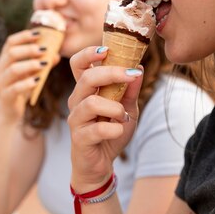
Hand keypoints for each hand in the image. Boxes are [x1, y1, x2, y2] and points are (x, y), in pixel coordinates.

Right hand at [0, 29, 59, 120]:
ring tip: (43, 64)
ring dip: (30, 65)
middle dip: (29, 49)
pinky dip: (27, 83)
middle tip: (44, 50)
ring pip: (12, 69)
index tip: (39, 34)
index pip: (10, 42)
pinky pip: (15, 88)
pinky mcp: (6, 96)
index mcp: (5, 60)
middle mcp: (0, 69)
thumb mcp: (31, 74)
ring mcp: (1, 82)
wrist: (9, 111)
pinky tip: (38, 81)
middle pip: (11, 53)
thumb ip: (41, 64)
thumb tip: (56, 55)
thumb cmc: (21, 88)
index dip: (24, 36)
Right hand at [67, 46, 142, 190]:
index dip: (89, 53)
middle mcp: (77, 100)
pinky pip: (98, 128)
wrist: (101, 163)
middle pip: (87, 78)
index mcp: (86, 89)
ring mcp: (76, 119)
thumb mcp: (127, 109)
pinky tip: (119, 130)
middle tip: (132, 75)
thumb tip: (138, 67)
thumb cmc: (111, 131)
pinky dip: (114, 128)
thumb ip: (131, 90)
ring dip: (115, 108)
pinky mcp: (79, 138)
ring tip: (124, 116)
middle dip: (112, 73)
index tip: (107, 50)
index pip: (78, 64)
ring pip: (92, 103)